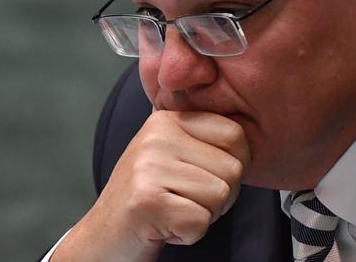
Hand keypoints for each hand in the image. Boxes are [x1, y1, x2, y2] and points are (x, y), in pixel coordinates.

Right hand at [52, 110, 249, 261]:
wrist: (103, 236)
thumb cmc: (149, 196)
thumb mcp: (174, 154)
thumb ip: (205, 138)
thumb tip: (252, 131)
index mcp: (169, 119)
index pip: (236, 134)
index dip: (235, 165)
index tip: (208, 178)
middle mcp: (157, 135)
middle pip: (233, 168)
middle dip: (220, 196)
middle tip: (186, 200)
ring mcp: (149, 166)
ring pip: (220, 195)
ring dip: (204, 215)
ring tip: (174, 210)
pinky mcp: (146, 201)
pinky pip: (200, 221)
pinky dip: (189, 233)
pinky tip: (165, 226)